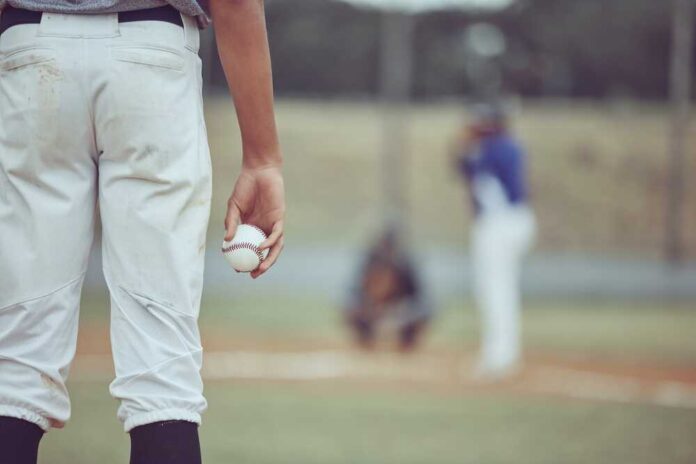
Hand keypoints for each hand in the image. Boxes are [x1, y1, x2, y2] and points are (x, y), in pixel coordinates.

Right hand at [224, 164, 284, 278]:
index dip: (247, 260)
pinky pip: (277, 234)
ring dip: (269, 259)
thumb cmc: (245, 187)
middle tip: (252, 275)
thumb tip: (227, 241)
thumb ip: (231, 223)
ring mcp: (273, 223)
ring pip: (275, 247)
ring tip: (260, 269)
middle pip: (266, 252)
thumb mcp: (233, 207)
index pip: (251, 249)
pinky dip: (269, 242)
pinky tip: (261, 248)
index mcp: (252, 227)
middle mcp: (264, 228)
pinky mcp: (280, 217)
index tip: (238, 269)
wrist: (259, 172)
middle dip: (261, 266)